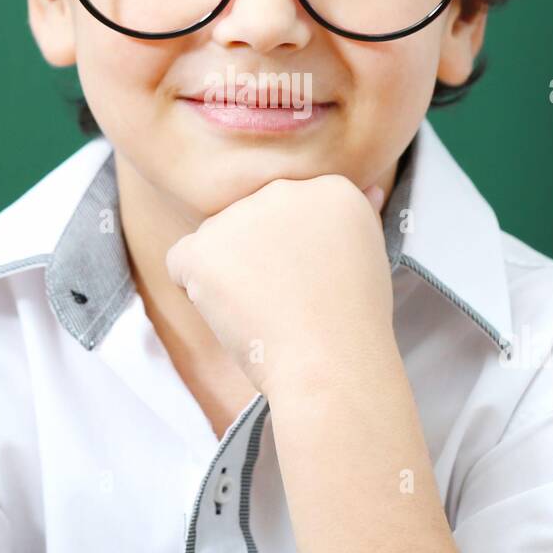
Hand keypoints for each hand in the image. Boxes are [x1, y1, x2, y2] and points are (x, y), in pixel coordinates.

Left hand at [164, 174, 394, 397]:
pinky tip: (231, 312)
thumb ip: (359, 219)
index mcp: (329, 188)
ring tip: (264, 310)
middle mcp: (284, 190)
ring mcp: (239, 216)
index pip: (290, 211)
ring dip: (228, 273)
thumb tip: (369, 190)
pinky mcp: (203, 247)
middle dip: (260, 257)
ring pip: (216, 240)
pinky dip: (194, 288)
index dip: (295, 253)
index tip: (314, 282)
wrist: (330, 364)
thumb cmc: (352, 323)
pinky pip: (181, 260)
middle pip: (251, 220)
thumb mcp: (371, 257)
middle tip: (288, 300)